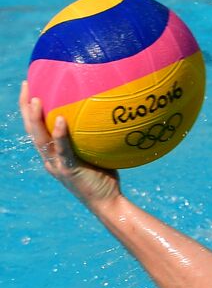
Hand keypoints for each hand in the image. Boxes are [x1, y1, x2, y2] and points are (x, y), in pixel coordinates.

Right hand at [19, 80, 121, 206]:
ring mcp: (57, 165)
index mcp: (53, 154)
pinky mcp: (68, 170)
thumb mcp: (96, 153)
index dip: (30, 108)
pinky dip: (60, 134)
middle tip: (27, 84)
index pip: (36, 128)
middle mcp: (50, 159)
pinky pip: (62, 150)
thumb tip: (105, 112)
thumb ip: (92, 137)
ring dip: (35, 118)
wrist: (108, 203)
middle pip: (31, 129)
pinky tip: (61, 119)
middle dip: (26, 106)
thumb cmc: (106, 177)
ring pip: (39, 138)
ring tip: (36, 99)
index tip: (31, 87)